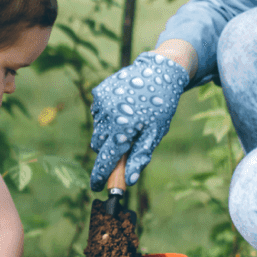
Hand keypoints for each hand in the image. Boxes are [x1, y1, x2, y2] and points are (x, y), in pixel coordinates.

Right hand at [88, 51, 192, 189]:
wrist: (159, 70)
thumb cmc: (160, 105)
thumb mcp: (155, 133)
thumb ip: (140, 156)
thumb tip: (129, 180)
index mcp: (123, 128)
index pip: (106, 159)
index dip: (100, 175)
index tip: (96, 186)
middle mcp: (108, 116)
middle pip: (99, 146)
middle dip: (108, 151)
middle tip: (124, 146)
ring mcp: (101, 103)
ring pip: (97, 131)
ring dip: (108, 133)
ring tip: (128, 121)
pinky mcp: (98, 93)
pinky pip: (97, 115)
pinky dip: (107, 118)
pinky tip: (122, 108)